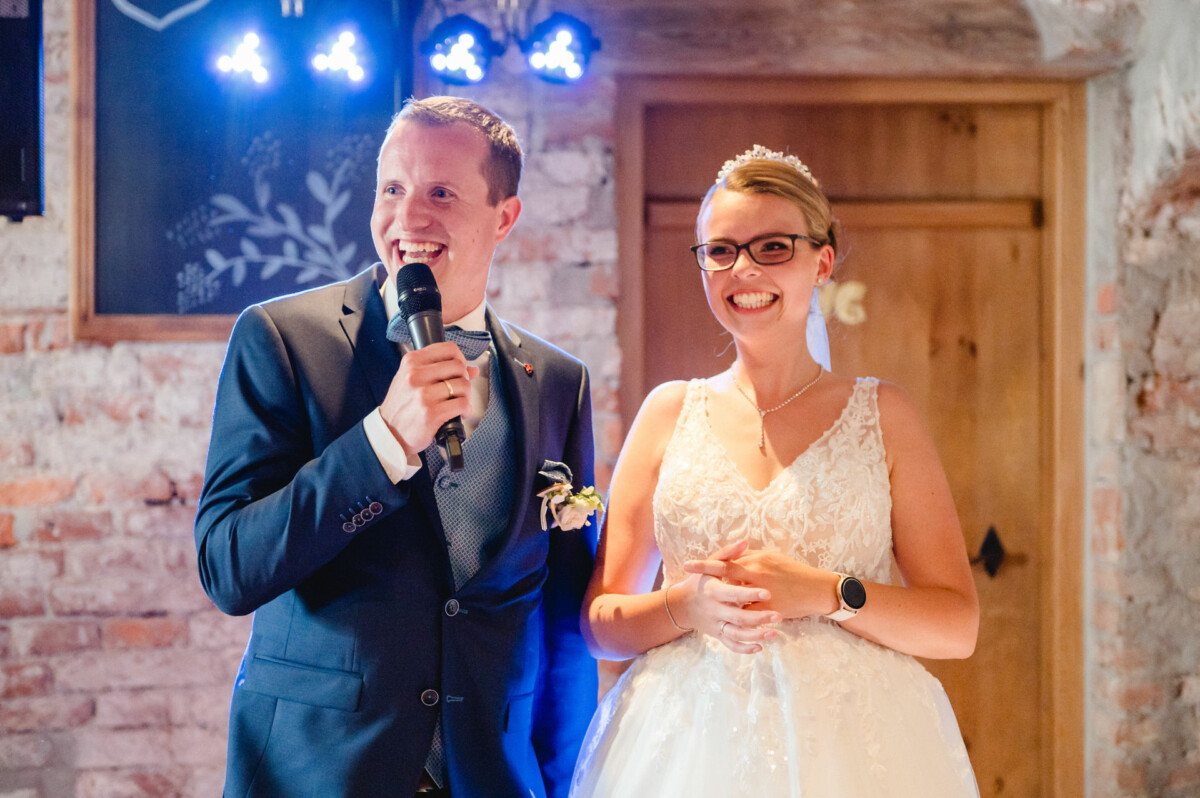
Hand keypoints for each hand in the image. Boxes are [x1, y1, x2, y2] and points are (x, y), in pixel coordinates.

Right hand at [379, 342, 478, 454]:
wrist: (389, 433)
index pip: (449, 349)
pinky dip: (466, 410)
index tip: (459, 371)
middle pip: (458, 366)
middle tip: (458, 390)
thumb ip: (439, 370)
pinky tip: (459, 414)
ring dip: (466, 396)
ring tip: (458, 403)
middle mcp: (415, 375)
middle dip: (464, 379)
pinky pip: (462, 404)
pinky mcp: (431, 413)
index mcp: (411, 361)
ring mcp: (423, 394)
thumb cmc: (402, 406)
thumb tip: (472, 369)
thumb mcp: (412, 380)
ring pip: (463, 385)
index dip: (460, 359)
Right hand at [672, 539, 780, 653]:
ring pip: (736, 634)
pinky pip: (731, 645)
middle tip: (778, 616)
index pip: (733, 593)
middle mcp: (714, 610)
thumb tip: (745, 540)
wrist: (683, 604)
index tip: (768, 593)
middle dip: (759, 618)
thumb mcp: (710, 565)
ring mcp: (716, 624)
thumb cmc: (700, 581)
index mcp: (713, 590)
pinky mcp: (718, 635)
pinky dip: (744, 648)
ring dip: (755, 636)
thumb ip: (728, 554)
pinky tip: (760, 647)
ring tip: (774, 634)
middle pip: (738, 617)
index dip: (750, 593)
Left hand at [684, 548, 838, 619]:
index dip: (706, 565)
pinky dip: (738, 619)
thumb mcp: (771, 558)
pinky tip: (726, 620)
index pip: (726, 562)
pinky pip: (749, 617)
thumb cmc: (793, 571)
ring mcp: (763, 596)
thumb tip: (732, 556)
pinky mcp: (770, 611)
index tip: (687, 566)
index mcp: (756, 562)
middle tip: (687, 584)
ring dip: (720, 603)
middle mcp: (757, 577)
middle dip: (706, 582)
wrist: (817, 589)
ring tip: (703, 605)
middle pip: (726, 581)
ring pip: (735, 601)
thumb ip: (750, 558)